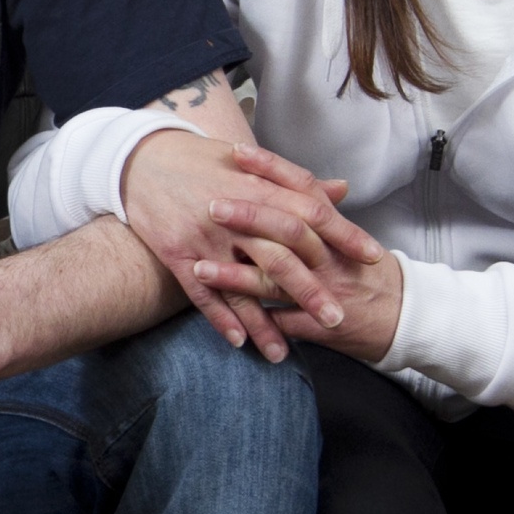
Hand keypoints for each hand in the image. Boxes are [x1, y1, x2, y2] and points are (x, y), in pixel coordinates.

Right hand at [119, 133, 384, 361]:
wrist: (142, 159)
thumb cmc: (203, 160)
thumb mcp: (251, 164)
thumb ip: (297, 182)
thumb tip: (343, 190)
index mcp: (258, 187)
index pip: (311, 214)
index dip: (344, 236)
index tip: (372, 259)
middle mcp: (236, 215)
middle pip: (281, 258)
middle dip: (310, 292)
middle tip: (337, 320)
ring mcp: (206, 237)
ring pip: (242, 287)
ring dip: (264, 323)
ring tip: (283, 354)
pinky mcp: (178, 253)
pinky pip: (202, 293)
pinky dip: (221, 318)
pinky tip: (239, 341)